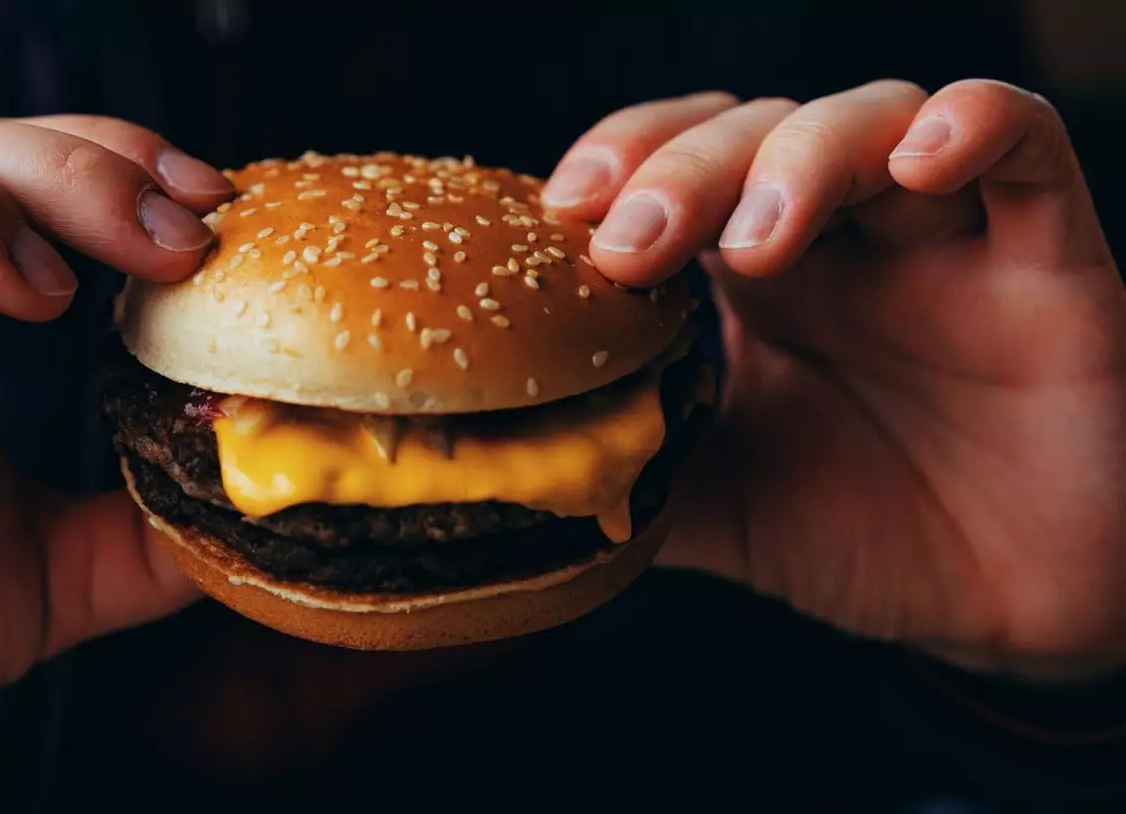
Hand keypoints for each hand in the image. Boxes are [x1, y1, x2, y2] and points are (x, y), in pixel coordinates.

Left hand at [542, 80, 1125, 683]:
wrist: (1013, 606)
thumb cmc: (865, 536)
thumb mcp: (723, 506)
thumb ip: (632, 471)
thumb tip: (505, 470)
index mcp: (755, 280)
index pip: (674, 166)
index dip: (619, 163)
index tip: (558, 213)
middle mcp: (842, 238)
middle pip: (754, 134)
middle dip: (684, 171)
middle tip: (632, 244)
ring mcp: (943, 237)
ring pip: (872, 119)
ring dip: (799, 157)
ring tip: (752, 240)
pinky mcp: (1050, 259)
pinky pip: (1026, 147)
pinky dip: (975, 125)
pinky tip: (920, 158)